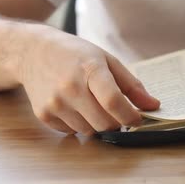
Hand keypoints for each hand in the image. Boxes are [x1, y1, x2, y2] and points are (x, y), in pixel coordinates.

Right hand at [18, 25, 159, 134]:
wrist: (32, 52)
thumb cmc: (75, 54)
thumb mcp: (106, 60)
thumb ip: (131, 85)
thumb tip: (152, 105)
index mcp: (90, 69)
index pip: (113, 101)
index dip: (130, 115)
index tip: (138, 119)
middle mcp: (70, 88)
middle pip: (104, 123)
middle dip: (117, 123)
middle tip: (118, 113)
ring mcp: (54, 103)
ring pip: (89, 131)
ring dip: (98, 124)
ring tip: (93, 104)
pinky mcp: (43, 114)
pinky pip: (71, 131)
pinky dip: (80, 124)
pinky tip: (76, 106)